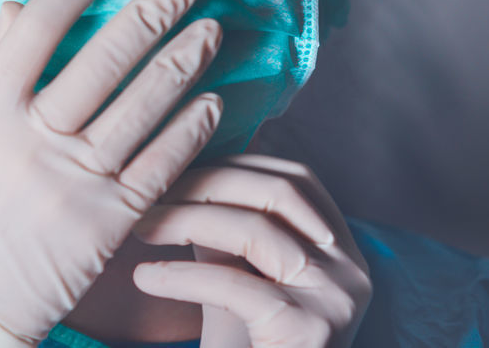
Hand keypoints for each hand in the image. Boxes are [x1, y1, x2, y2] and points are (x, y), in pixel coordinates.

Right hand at [0, 0, 223, 346]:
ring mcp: (72, 184)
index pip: (34, 32)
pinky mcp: (108, 223)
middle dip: (149, 15)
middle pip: (99, 63)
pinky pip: (159, 167)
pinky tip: (211, 103)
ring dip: (181, 65)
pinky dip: (188, 132)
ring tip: (209, 32)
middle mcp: (29, 143)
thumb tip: (12, 9)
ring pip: (140, 110)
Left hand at [132, 154, 372, 347]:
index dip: (230, 165)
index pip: (290, 178)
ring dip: (184, 220)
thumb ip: (222, 218)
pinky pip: (237, 287)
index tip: (171, 168)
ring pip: (255, 231)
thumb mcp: (235, 266)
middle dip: (202, 185)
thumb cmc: (240, 337)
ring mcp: (338, 300)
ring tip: (136, 228)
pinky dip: (181, 276)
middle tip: (142, 194)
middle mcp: (352, 268)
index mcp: (340, 246)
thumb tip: (179, 157)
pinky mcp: (311, 332)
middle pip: (275, 194)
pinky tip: (144, 277)